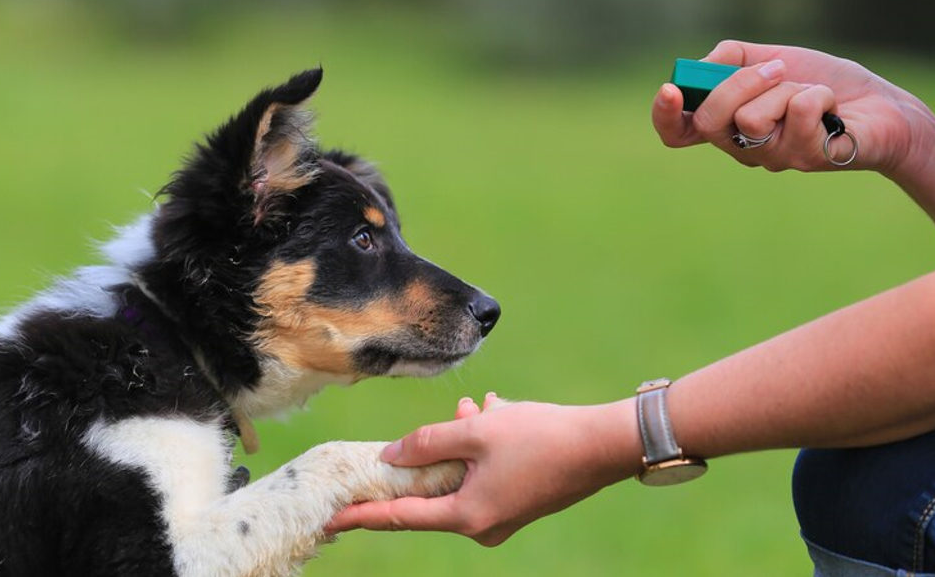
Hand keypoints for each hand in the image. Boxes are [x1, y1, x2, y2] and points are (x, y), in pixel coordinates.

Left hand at [327, 393, 639, 545]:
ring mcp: (503, 516)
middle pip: (432, 492)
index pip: (400, 517)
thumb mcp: (476, 432)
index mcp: (466, 515)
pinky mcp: (519, 502)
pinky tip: (494, 414)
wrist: (604, 445)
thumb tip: (390, 455)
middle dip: (428, 454)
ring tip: (474, 408)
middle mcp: (483, 525)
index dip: (362, 515)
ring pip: (461, 475)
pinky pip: (484, 474)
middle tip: (432, 425)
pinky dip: (483, 446)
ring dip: (461, 441)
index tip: (330, 518)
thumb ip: (427, 442)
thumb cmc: (541, 436)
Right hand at [652, 40, 916, 174]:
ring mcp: (773, 158)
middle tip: (776, 69)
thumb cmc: (823, 83)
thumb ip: (731, 59)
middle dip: (739, 84)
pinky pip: (797, 112)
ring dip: (787, 88)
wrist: (882, 106)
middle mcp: (743, 148)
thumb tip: (702, 67)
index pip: (678, 132)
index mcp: (728, 125)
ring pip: (752, 118)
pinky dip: (819, 94)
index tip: (671, 90)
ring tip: (810, 93)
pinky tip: (833, 108)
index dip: (665, 116)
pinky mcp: (806, 159)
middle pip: (708, 122)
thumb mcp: (771, 59)